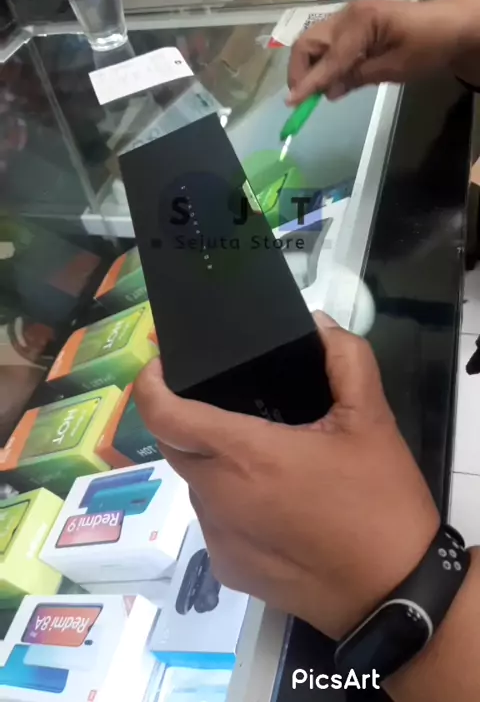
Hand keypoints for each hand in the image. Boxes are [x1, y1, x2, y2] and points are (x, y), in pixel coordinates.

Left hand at [134, 313, 439, 640]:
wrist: (394, 595)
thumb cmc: (380, 503)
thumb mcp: (373, 421)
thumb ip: (346, 360)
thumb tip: (320, 327)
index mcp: (246, 456)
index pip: (166, 416)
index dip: (150, 386)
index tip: (159, 367)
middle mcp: (218, 498)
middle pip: (175, 446)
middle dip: (186, 419)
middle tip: (229, 405)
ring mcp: (219, 540)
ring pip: (196, 484)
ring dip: (213, 463)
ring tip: (263, 458)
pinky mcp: (229, 571)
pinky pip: (214, 522)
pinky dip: (229, 503)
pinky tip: (273, 505)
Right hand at [287, 0, 478, 104]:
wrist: (450, 25)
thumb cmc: (428, 46)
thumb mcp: (395, 68)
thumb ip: (358, 78)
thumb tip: (328, 92)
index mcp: (360, 23)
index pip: (327, 59)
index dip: (309, 83)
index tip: (291, 103)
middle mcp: (347, 15)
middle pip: (308, 43)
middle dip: (300, 72)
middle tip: (302, 99)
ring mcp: (348, 17)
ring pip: (313, 42)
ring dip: (309, 67)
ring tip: (314, 91)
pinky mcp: (352, 23)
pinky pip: (327, 43)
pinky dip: (322, 62)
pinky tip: (330, 79)